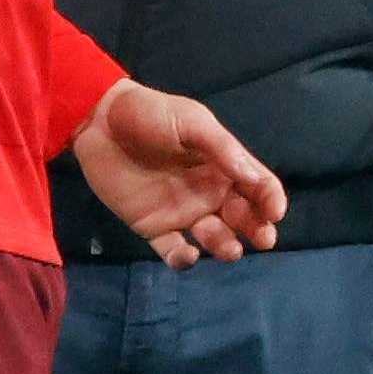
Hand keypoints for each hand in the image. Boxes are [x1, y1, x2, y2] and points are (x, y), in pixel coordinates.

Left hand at [69, 80, 285, 262]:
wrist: (98, 121)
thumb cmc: (149, 114)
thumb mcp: (190, 121)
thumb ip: (221, 147)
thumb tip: (252, 177)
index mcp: (222, 164)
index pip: (257, 185)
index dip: (271, 200)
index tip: (274, 213)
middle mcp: (207, 192)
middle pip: (243, 216)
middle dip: (258, 229)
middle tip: (263, 239)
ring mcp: (181, 211)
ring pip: (214, 237)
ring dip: (226, 246)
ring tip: (229, 250)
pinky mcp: (153, 227)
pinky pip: (173, 250)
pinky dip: (183, 260)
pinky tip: (188, 256)